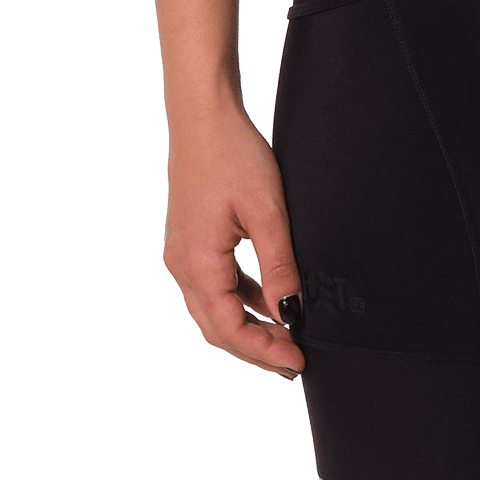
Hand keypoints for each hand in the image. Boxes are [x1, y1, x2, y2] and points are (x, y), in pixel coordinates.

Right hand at [163, 93, 305, 380]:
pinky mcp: (191, 241)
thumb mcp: (267, 212)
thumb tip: (290, 312)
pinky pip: (216, 284)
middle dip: (256, 349)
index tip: (298, 363)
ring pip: (214, 309)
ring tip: (286, 338)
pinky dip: (242, 300)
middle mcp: (182, 265)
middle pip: (217, 328)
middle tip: (294, 362)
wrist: (203, 116)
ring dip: (249, 326)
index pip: (230, 330)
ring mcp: (183, 253)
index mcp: (197, 264)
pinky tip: (270, 301)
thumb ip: (279, 266)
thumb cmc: (233, 155)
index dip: (264, 351)